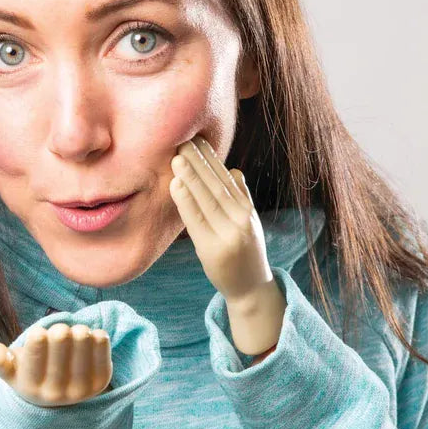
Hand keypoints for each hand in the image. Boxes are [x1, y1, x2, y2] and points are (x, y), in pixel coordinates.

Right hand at [0, 320, 112, 406]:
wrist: (59, 396)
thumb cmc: (30, 373)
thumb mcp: (10, 370)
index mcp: (30, 388)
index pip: (34, 360)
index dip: (38, 341)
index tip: (39, 332)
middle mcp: (56, 393)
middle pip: (61, 345)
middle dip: (59, 331)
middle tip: (59, 330)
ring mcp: (80, 390)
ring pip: (83, 343)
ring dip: (79, 332)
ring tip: (74, 333)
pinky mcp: (100, 383)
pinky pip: (102, 348)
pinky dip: (98, 337)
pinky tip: (91, 337)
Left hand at [169, 135, 285, 355]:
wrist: (251, 289)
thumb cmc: (244, 253)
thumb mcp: (247, 223)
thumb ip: (239, 198)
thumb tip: (233, 171)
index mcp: (247, 210)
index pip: (227, 178)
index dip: (211, 158)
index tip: (197, 139)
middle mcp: (241, 220)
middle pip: (217, 184)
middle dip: (200, 161)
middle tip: (183, 139)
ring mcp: (229, 235)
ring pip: (208, 199)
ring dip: (192, 176)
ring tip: (177, 157)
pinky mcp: (214, 249)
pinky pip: (197, 221)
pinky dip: (186, 201)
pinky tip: (176, 185)